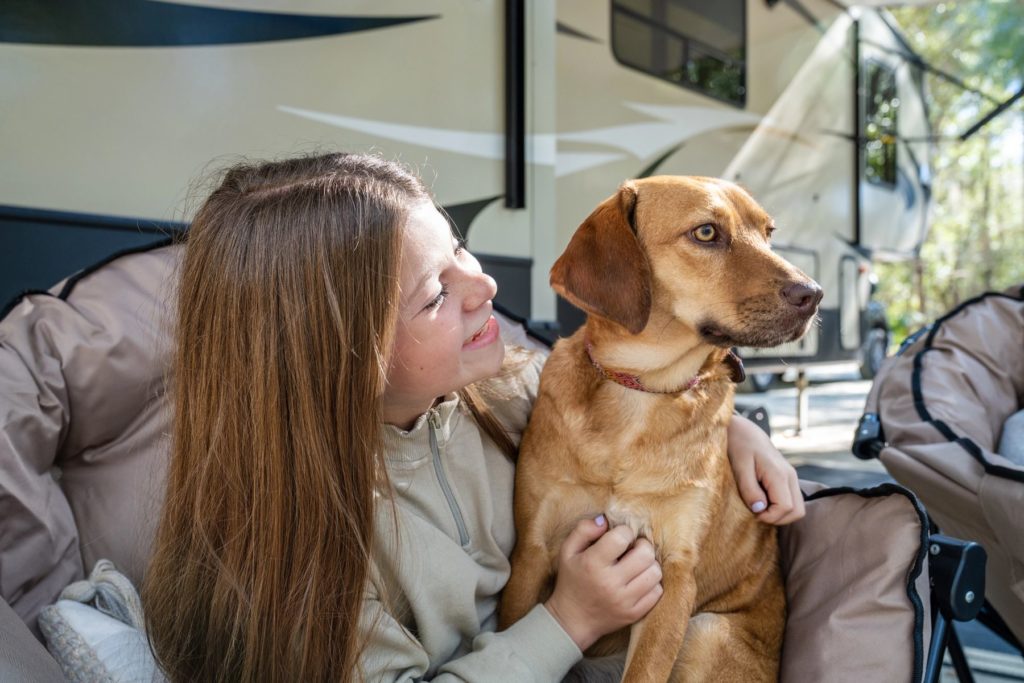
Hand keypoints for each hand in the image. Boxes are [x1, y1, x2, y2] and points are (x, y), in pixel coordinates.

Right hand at [544, 516, 661, 650]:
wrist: (572, 620)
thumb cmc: (571, 580)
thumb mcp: (568, 551)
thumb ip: (583, 530)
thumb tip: (605, 520)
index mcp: (593, 564)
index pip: (622, 537)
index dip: (624, 532)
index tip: (620, 537)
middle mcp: (610, 583)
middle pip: (645, 554)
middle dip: (642, 546)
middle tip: (633, 549)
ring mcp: (625, 601)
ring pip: (655, 573)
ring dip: (649, 565)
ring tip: (637, 565)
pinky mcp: (634, 614)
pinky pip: (657, 592)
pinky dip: (651, 583)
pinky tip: (639, 581)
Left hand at [727, 414, 804, 524]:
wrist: (744, 430)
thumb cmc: (739, 446)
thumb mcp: (739, 468)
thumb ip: (749, 489)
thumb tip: (760, 509)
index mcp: (779, 474)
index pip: (785, 507)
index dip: (770, 516)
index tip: (753, 512)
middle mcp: (790, 476)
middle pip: (797, 511)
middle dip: (777, 519)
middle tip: (756, 513)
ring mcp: (792, 477)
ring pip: (797, 508)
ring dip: (780, 514)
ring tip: (759, 506)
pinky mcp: (788, 478)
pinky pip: (792, 500)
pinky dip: (780, 507)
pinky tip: (763, 500)